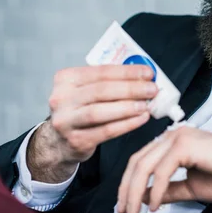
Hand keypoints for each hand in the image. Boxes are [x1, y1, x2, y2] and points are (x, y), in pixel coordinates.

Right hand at [27, 65, 157, 181]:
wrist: (60, 141)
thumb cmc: (80, 109)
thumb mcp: (86, 89)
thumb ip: (110, 81)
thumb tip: (143, 77)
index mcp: (66, 79)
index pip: (101, 71)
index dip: (127, 72)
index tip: (148, 73)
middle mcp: (61, 98)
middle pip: (101, 90)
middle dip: (131, 89)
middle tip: (151, 89)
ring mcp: (66, 121)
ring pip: (100, 111)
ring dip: (128, 107)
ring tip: (146, 105)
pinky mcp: (75, 140)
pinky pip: (105, 131)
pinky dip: (126, 124)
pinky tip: (140, 119)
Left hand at [116, 126, 211, 212]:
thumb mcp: (191, 186)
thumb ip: (168, 190)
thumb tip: (145, 196)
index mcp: (174, 141)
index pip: (141, 159)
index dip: (129, 183)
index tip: (125, 204)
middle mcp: (174, 134)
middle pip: (138, 161)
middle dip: (127, 189)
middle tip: (124, 211)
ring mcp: (179, 136)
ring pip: (145, 165)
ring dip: (136, 191)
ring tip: (135, 211)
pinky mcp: (187, 144)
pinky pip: (162, 170)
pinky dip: (156, 189)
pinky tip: (155, 205)